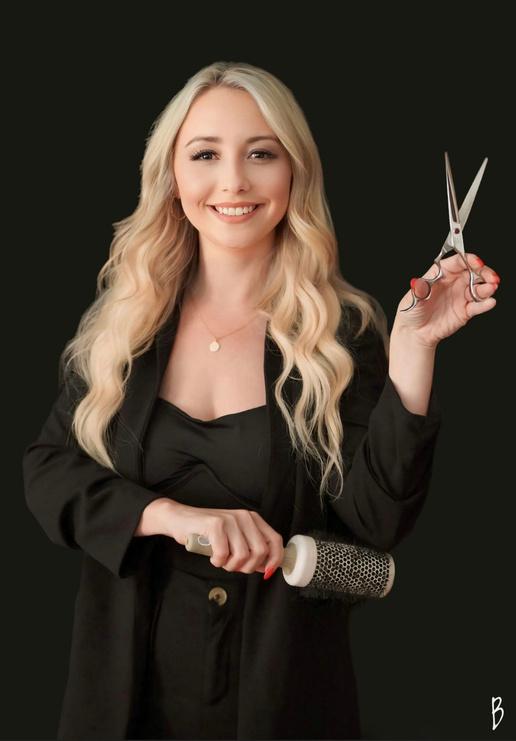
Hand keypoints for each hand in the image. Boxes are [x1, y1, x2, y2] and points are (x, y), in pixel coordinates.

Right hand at [157, 500, 284, 576]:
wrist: (180, 519)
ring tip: (221, 560)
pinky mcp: (215, 525)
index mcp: (252, 519)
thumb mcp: (234, 538)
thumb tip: (266, 567)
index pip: (275, 540)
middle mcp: (244, 517)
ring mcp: (230, 519)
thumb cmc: (207, 532)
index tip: (266, 572)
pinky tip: (212, 556)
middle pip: (260, 551)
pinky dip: (217, 561)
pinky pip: (223, 554)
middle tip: (233, 565)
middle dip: (247, 567)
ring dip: (230, 565)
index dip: (274, 559)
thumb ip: (250, 549)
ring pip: (242, 555)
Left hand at [394, 252, 499, 347]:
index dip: (468, 260)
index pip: (457, 262)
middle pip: (473, 272)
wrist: (415, 333)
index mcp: (441, 274)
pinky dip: (485, 304)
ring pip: (479, 288)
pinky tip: (489, 302)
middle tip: (491, 277)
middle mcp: (454, 283)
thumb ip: (418, 290)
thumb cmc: (411, 312)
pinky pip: (478, 306)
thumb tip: (418, 283)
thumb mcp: (412, 299)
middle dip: (484, 272)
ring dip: (487, 287)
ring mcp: (461, 296)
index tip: (477, 262)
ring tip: (491, 288)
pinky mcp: (466, 311)